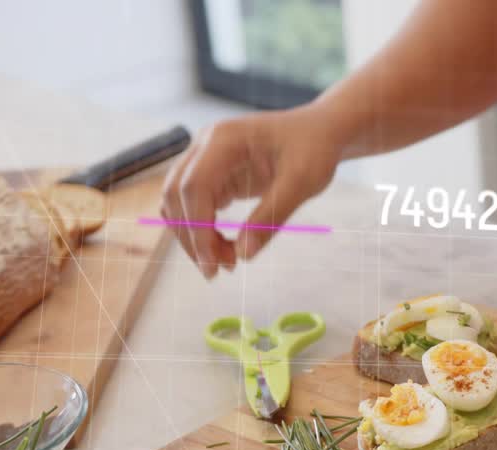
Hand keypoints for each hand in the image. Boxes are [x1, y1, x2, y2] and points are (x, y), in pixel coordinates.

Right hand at [160, 105, 341, 277]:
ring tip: (226, 263)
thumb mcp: (302, 183)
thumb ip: (272, 217)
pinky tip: (224, 249)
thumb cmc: (315, 148)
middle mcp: (205, 145)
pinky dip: (201, 230)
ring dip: (193, 236)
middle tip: (220, 271)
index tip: (213, 263)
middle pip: (176, 195)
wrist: (320, 131)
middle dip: (192, 237)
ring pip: (177, 203)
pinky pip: (192, 205)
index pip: (193, 186)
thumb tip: (243, 255)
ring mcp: (204, 159)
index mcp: (223, 139)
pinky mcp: (211, 174)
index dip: (198, 228)